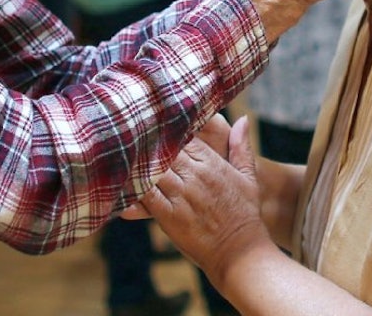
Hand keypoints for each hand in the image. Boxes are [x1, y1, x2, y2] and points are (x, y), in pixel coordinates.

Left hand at [137, 117, 272, 283]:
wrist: (241, 252)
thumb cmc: (246, 215)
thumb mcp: (248, 177)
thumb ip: (241, 147)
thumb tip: (243, 120)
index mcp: (212, 163)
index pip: (183, 137)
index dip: (168, 132)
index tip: (154, 127)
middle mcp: (195, 175)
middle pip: (164, 149)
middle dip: (149, 144)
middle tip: (130, 136)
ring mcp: (181, 195)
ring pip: (152, 168)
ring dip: (139, 162)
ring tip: (123, 154)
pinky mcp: (169, 215)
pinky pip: (146, 195)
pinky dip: (134, 186)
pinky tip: (124, 180)